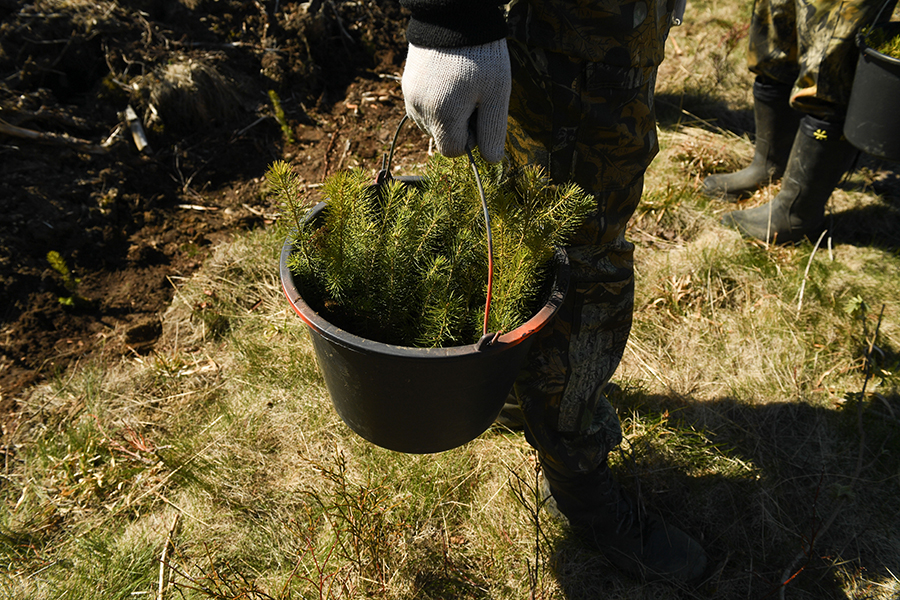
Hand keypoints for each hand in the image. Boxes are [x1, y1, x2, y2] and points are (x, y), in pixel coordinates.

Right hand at [401, 39, 510, 162]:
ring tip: (461, 85)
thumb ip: (493, 131)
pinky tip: (448, 79)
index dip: (472, 139)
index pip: (454, 151)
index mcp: (442, 116)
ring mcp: (410, 97)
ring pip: (431, 123)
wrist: (454, 16)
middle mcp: (419, 110)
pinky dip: (437, 101)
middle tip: (475, 96)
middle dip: (460, 125)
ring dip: (449, 114)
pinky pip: (422, 106)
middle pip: (442, 137)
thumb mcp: (497, 94)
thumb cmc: (482, 57)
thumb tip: (491, 160)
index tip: (481, 113)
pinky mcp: (407, 84)